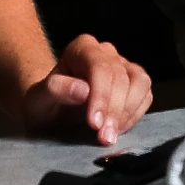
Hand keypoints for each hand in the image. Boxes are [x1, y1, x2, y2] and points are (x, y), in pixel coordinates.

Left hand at [21, 34, 152, 146]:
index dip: (101, 95)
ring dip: (128, 112)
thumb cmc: (45, 102)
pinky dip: (135, 114)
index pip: (99, 67)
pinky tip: (118, 129)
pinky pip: (145, 95)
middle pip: (120, 76)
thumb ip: (56, 90)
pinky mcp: (134, 84)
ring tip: (111, 135)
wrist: (52, 110)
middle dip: (113, 110)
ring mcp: (123, 66)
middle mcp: (106, 53)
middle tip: (104, 137)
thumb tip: (83, 90)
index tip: (94, 122)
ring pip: (139, 82)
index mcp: (82, 48)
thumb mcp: (39, 98)